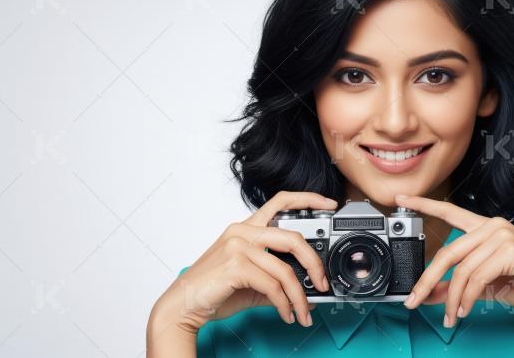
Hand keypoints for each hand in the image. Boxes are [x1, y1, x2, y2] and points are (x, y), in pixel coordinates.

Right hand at [149, 191, 333, 334]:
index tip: (329, 205)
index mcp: (245, 228)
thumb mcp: (251, 282)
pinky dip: (284, 304)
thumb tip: (306, 292)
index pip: (280, 202)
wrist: (184, 304)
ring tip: (303, 312)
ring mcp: (238, 246)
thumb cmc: (214, 290)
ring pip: (285, 269)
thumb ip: (276, 280)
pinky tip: (285, 314)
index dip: (308, 199)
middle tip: (322, 283)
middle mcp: (242, 231)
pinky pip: (273, 286)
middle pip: (293, 237)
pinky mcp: (235, 265)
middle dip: (314, 263)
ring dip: (299, 296)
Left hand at [395, 194, 513, 327]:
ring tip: (451, 316)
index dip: (422, 204)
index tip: (400, 198)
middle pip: (447, 253)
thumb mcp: (485, 284)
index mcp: (485, 227)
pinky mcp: (509, 249)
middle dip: (427, 280)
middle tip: (413, 301)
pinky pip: (476, 277)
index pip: (448, 212)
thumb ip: (457, 285)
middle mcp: (491, 225)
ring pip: (461, 269)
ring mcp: (501, 235)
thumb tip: (429, 293)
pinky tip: (466, 310)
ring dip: (452, 298)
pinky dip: (468, 298)